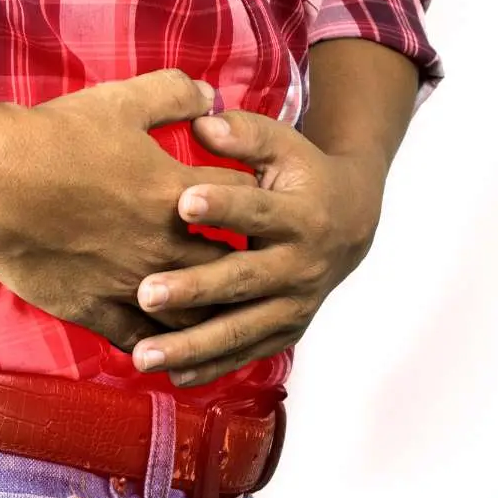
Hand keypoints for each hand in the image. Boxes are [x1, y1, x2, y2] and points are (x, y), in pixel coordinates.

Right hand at [0, 70, 259, 352]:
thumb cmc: (56, 137)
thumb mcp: (122, 100)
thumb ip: (175, 94)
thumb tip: (213, 97)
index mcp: (176, 194)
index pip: (243, 202)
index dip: (253, 199)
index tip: (253, 200)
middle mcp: (162, 245)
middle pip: (227, 266)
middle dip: (240, 263)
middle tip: (244, 260)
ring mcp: (128, 282)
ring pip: (191, 314)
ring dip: (207, 310)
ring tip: (213, 308)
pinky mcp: (91, 308)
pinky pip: (138, 338)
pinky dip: (156, 343)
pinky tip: (162, 342)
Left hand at [130, 110, 388, 385]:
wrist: (353, 222)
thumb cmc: (302, 174)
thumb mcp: (283, 145)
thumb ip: (243, 133)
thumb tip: (201, 123)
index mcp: (301, 215)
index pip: (257, 211)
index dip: (223, 206)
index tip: (182, 202)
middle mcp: (300, 266)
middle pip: (243, 280)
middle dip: (194, 289)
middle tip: (145, 293)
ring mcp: (294, 305)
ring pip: (241, 329)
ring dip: (193, 345)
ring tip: (144, 353)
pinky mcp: (286, 331)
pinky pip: (245, 353)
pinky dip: (210, 366)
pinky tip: (170, 374)